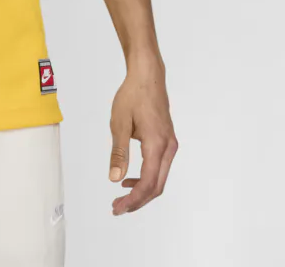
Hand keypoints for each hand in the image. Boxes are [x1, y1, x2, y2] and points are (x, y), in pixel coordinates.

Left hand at [108, 64, 177, 214]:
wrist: (148, 76)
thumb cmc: (133, 95)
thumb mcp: (119, 123)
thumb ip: (118, 153)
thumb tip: (114, 179)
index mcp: (157, 145)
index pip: (148, 183)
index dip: (133, 200)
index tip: (117, 207)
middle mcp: (168, 148)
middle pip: (157, 186)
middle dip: (137, 201)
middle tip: (117, 207)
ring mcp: (170, 145)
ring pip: (159, 178)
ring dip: (142, 191)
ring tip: (121, 196)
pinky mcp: (167, 141)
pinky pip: (160, 167)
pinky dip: (146, 178)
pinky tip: (130, 178)